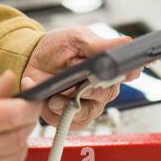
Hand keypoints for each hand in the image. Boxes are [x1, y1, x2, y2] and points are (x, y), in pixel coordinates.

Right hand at [0, 71, 41, 160]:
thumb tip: (12, 81)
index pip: (10, 116)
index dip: (28, 105)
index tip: (31, 98)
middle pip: (17, 137)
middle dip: (26, 121)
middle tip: (20, 109)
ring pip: (16, 156)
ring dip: (18, 138)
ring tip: (3, 127)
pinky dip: (7, 156)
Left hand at [20, 26, 142, 127]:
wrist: (33, 60)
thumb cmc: (59, 48)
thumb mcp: (78, 39)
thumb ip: (100, 45)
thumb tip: (127, 42)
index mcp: (109, 67)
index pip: (128, 73)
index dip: (126, 74)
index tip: (120, 73)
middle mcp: (103, 88)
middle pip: (107, 94)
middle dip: (89, 89)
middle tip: (77, 84)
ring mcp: (89, 105)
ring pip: (87, 112)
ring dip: (69, 103)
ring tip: (54, 95)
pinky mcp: (73, 118)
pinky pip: (71, 122)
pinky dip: (56, 112)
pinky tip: (49, 100)